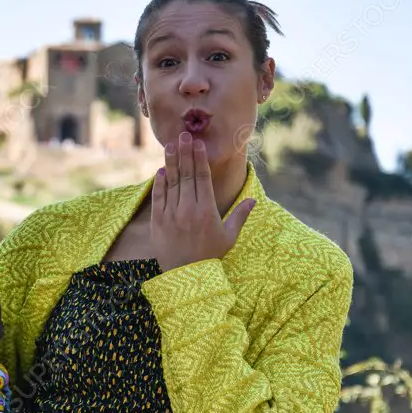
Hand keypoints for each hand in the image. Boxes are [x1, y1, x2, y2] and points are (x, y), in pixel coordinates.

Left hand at [150, 131, 254, 272]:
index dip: (199, 158)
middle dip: (185, 153)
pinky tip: (161, 170)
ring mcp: (171, 214)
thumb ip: (240, 216)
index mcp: (207, 210)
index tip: (198, 143)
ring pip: (171, 183)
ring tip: (171, 146)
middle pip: (186, 175)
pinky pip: (159, 198)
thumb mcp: (229, 237)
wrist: (186, 277)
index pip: (202, 177)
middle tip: (183, 135)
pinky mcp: (158, 222)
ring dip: (171, 162)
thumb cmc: (210, 256)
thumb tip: (254, 199)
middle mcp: (188, 209)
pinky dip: (160, 183)